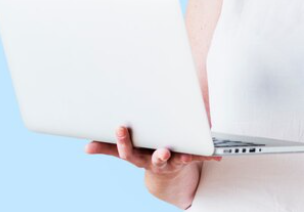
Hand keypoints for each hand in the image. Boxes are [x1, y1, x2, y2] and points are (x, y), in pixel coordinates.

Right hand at [85, 125, 221, 177]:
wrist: (167, 175)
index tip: (120, 127)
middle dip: (159, 155)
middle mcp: (155, 161)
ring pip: (178, 160)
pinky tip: (216, 154)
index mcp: (139, 157)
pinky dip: (207, 155)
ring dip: (184, 158)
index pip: (128, 151)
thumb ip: (109, 148)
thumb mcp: (129, 151)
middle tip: (162, 151)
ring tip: (188, 156)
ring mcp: (172, 162)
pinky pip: (199, 157)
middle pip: (155, 159)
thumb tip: (87, 148)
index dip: (123, 141)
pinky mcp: (188, 160)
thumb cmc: (146, 154)